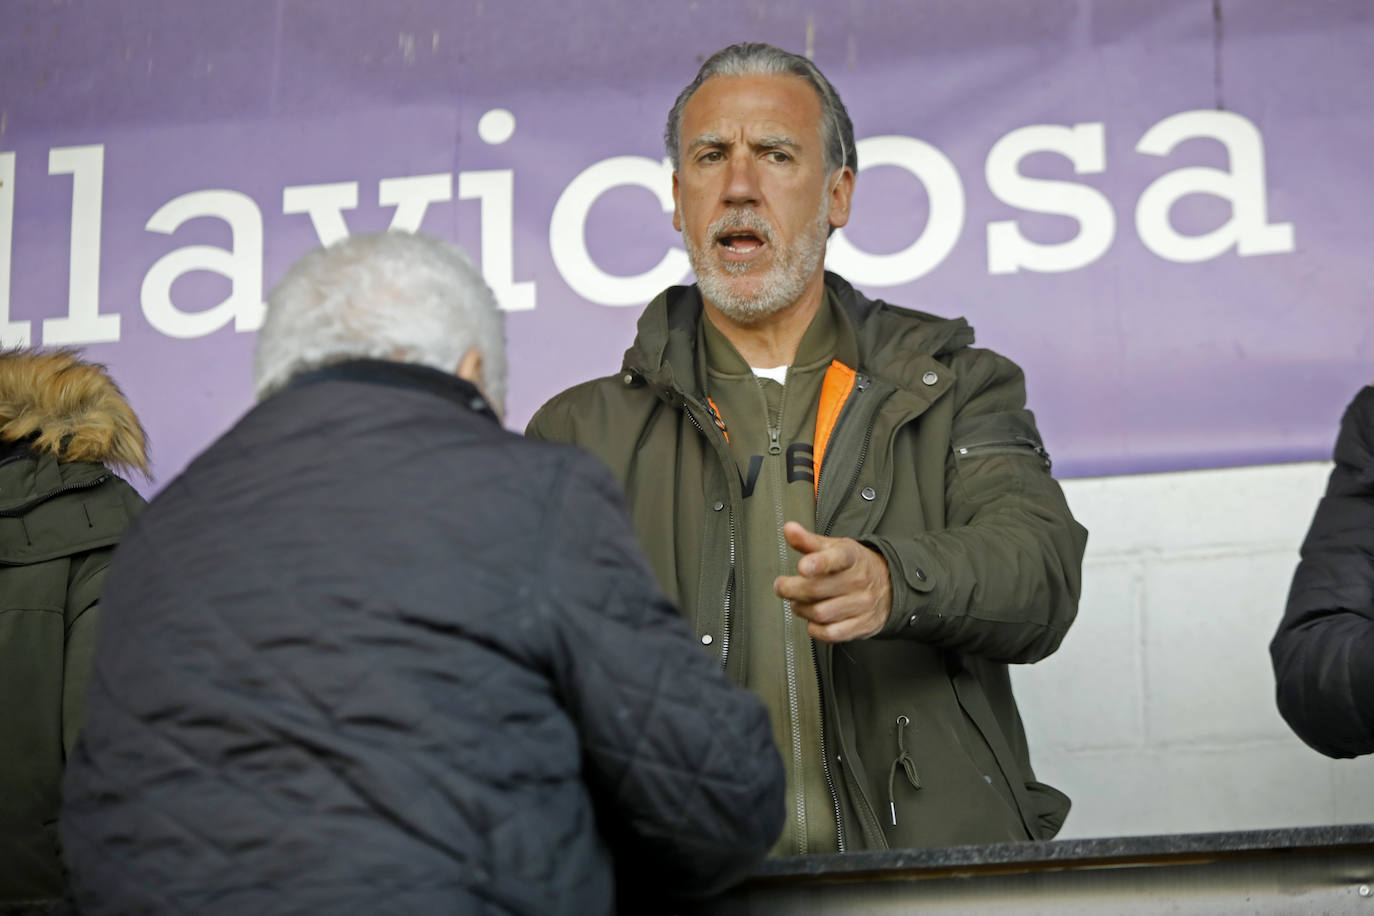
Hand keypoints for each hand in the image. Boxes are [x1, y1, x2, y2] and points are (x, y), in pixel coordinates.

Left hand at [774, 521, 890, 642]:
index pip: (836, 558)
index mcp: (850, 557)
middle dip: (791, 589)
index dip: (818, 562)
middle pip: (816, 589)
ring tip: (798, 602)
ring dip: (801, 609)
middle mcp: (858, 580)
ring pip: (820, 613)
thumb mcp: (834, 548)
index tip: (803, 567)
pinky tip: (813, 619)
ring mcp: (862, 604)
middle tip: (783, 587)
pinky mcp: (862, 625)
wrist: (888, 584)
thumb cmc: (854, 565)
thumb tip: (789, 529)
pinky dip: (815, 628)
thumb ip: (807, 541)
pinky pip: (830, 633)